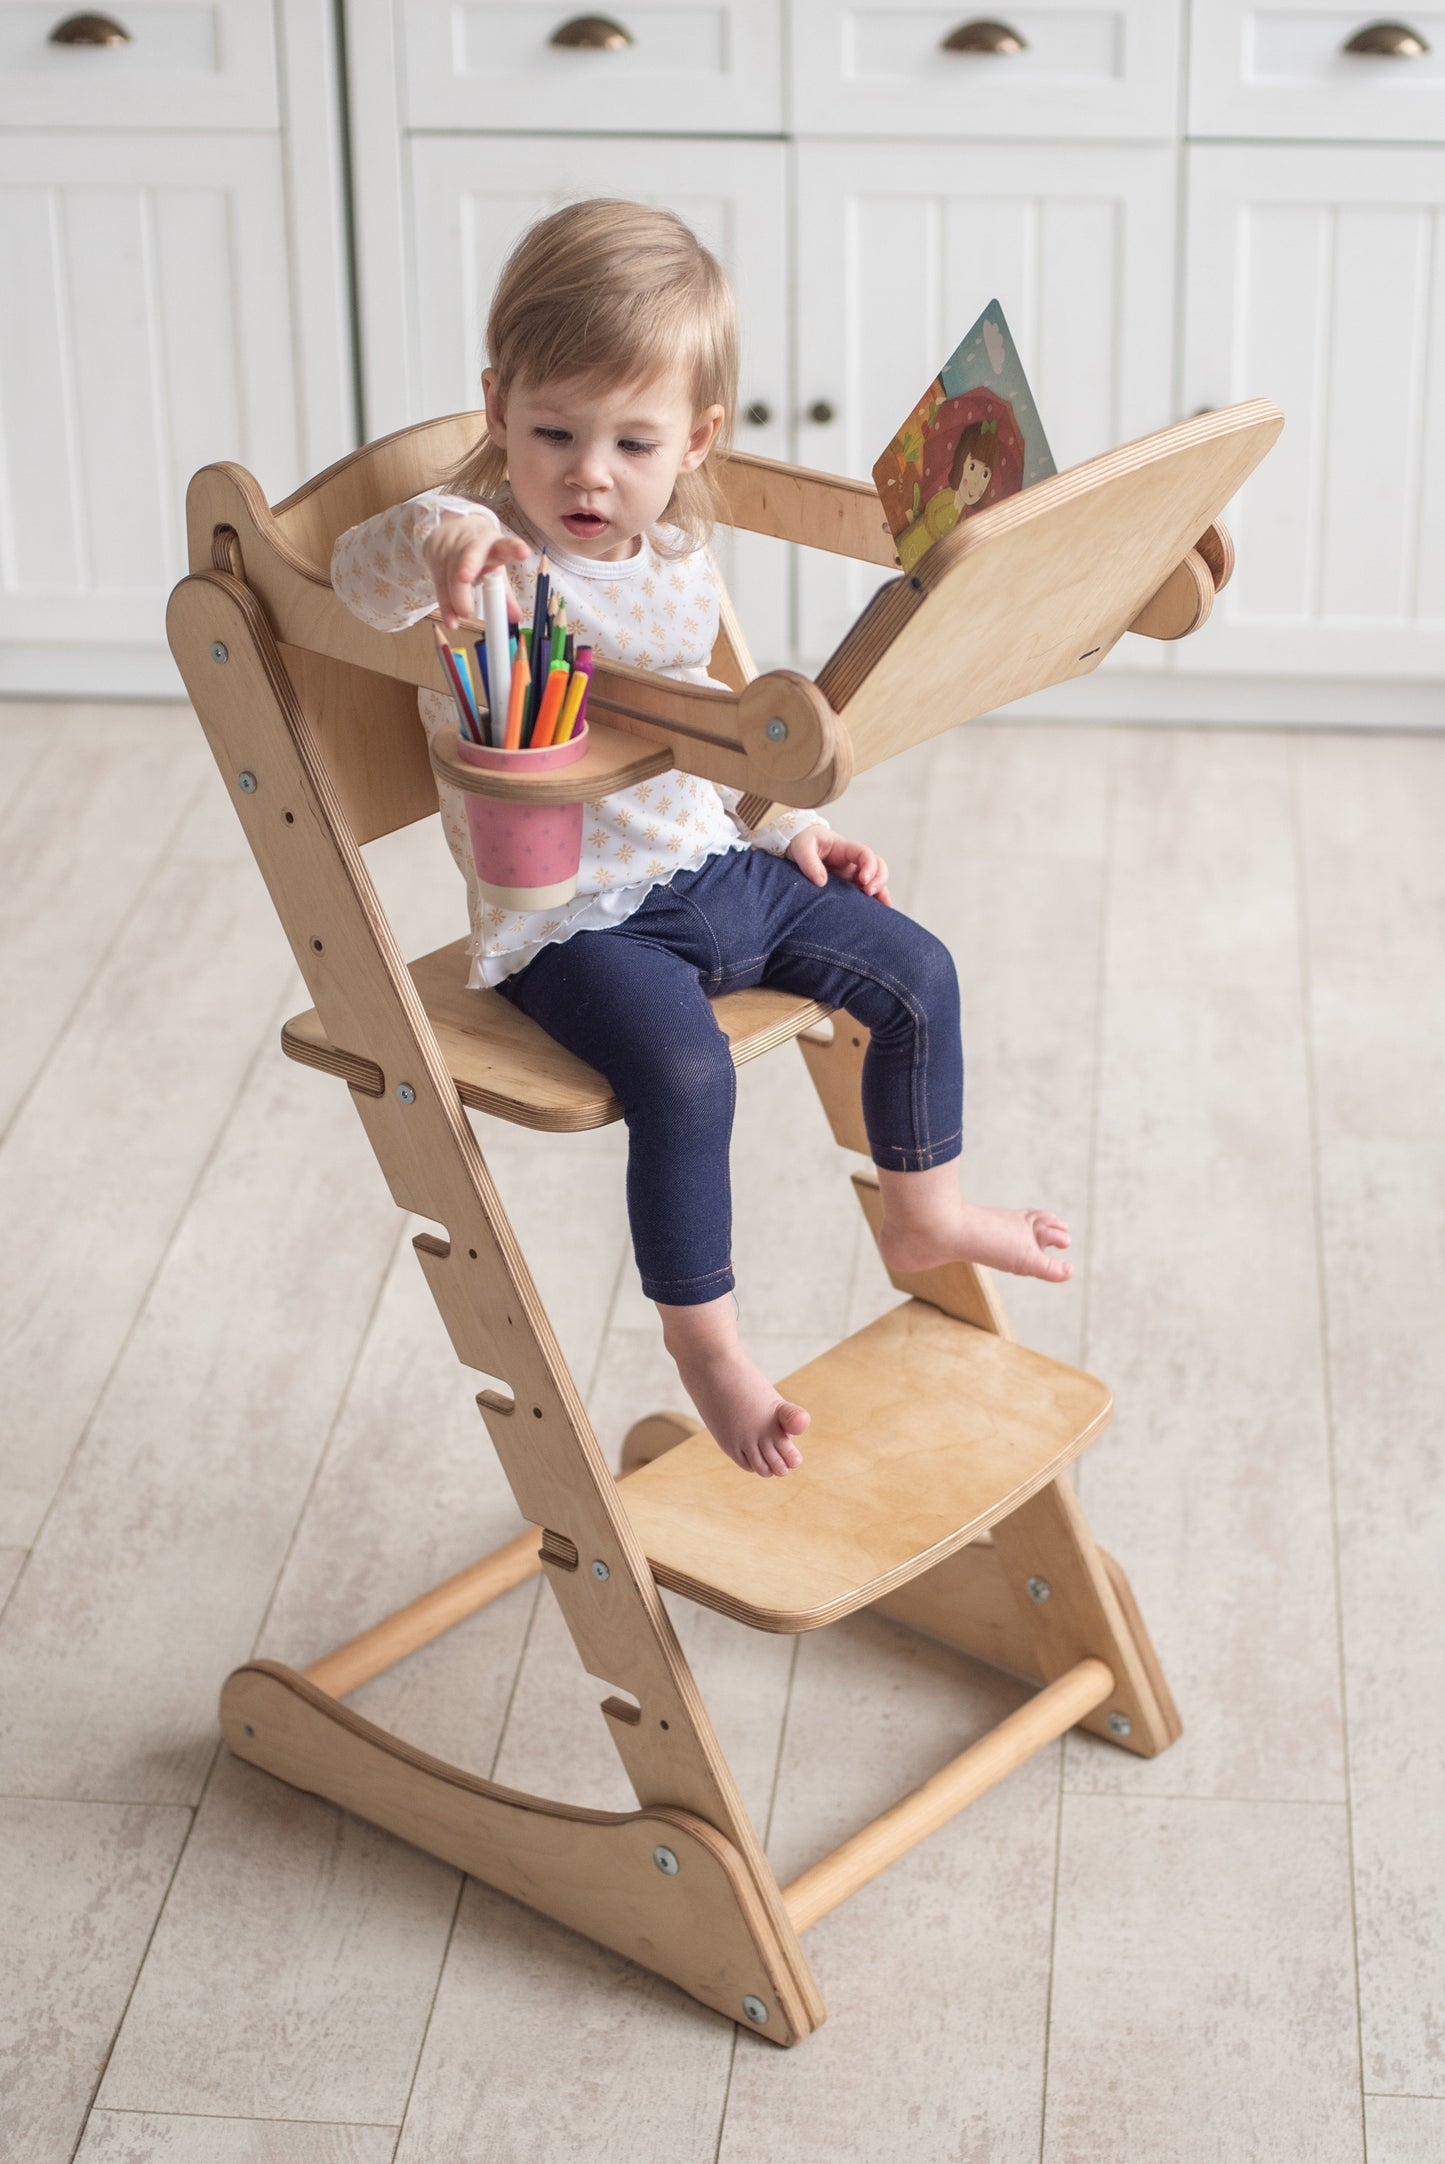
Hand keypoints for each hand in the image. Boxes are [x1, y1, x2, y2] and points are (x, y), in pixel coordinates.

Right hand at [423, 512, 529, 631]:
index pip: (506, 545)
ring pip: (452, 574)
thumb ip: (504, 592)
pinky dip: (446, 605)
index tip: (524, 553)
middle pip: (471, 554)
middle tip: (465, 578)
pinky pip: (440, 584)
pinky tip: (451, 621)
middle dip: (468, 565)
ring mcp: (451, 549)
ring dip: (457, 597)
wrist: (450, 528)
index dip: (514, 548)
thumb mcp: (494, 566)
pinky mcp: (435, 557)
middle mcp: (472, 544)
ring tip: (465, 614)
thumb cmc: (479, 551)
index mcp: (494, 544)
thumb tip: (515, 618)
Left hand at [786, 825, 890, 905]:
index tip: (864, 879)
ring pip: (875, 880)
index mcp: (844, 849)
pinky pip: (864, 892)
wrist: (795, 845)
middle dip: (879, 879)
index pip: (865, 854)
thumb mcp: (802, 847)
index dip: (869, 865)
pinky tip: (879, 912)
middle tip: (869, 892)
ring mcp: (851, 874)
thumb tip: (822, 882)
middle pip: (878, 866)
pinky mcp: (846, 886)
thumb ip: (809, 862)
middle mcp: (852, 862)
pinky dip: (874, 901)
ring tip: (883, 906)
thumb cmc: (801, 842)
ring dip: (881, 891)